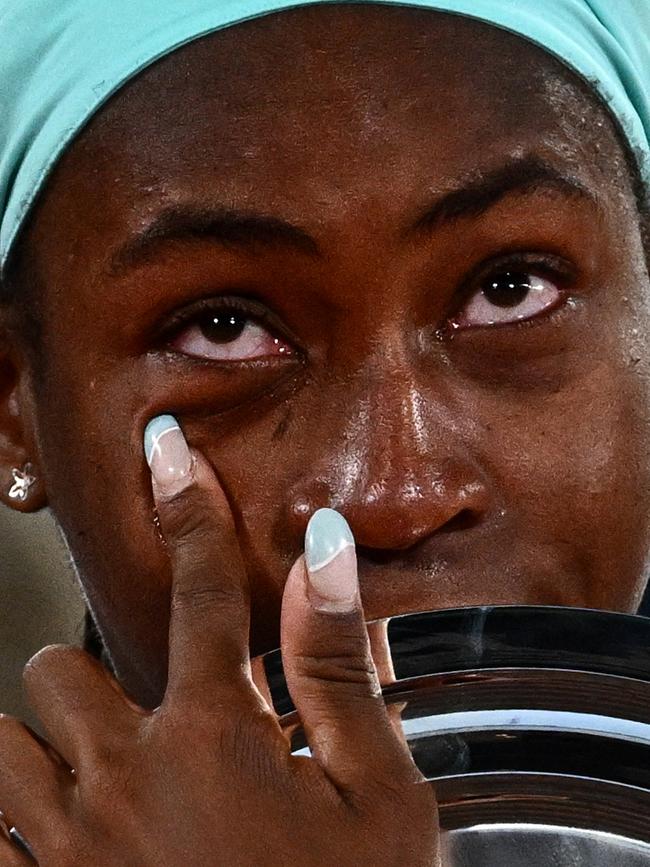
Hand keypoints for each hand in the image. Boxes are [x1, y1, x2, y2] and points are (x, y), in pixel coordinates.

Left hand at [0, 432, 438, 865]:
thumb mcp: (377, 797)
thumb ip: (338, 666)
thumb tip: (328, 554)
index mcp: (216, 736)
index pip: (202, 587)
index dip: (190, 505)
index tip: (165, 447)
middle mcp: (124, 780)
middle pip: (59, 671)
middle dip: (98, 690)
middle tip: (149, 738)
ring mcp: (66, 851)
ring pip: (3, 749)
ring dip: (45, 755)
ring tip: (101, 795)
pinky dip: (19, 825)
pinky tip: (74, 848)